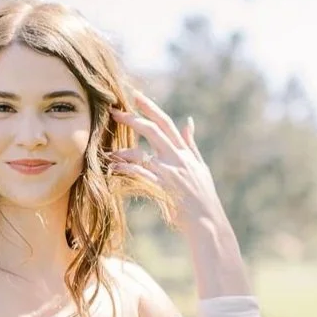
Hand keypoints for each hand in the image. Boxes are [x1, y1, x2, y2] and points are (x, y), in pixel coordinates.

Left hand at [109, 90, 221, 228]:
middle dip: (133, 119)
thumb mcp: (201, 166)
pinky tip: (113, 168)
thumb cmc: (203, 196)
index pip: (167, 123)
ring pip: (142, 153)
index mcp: (184, 152)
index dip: (151, 107)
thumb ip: (191, 144)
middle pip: (153, 131)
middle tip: (115, 111)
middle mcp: (177, 158)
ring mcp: (170, 173)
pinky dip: (125, 169)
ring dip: (123, 151)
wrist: (207, 221)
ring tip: (110, 152)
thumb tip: (189, 121)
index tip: (136, 95)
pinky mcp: (162, 188)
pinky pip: (140, 175)